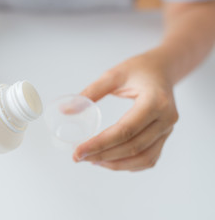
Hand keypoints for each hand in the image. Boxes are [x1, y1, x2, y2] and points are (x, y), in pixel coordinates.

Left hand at [73, 52, 178, 170]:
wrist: (164, 69)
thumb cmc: (139, 69)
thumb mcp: (113, 75)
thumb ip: (90, 93)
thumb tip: (65, 111)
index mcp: (155, 101)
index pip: (125, 130)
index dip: (100, 144)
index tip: (78, 151)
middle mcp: (166, 119)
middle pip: (133, 147)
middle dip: (103, 155)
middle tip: (78, 157)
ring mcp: (168, 130)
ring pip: (143, 158)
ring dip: (115, 164)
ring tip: (91, 160)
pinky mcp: (165, 136)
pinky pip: (149, 158)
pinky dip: (129, 164)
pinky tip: (109, 161)